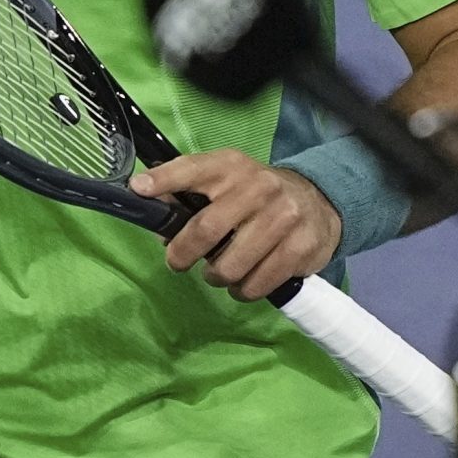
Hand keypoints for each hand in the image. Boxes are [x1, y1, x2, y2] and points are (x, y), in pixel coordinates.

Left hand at [133, 150, 342, 301]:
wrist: (318, 202)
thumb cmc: (256, 197)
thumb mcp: (225, 182)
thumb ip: (188, 194)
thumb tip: (154, 214)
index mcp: (231, 166)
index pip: (192, 168)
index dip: (163, 179)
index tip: (138, 189)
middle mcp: (258, 187)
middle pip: (206, 228)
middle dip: (182, 253)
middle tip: (177, 262)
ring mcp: (283, 217)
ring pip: (231, 265)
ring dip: (216, 277)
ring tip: (219, 273)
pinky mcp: (301, 247)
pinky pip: (257, 283)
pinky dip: (243, 291)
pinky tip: (244, 282)